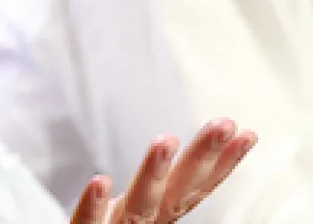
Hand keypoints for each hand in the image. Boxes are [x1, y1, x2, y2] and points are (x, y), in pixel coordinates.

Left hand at [69, 119, 256, 223]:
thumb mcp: (139, 210)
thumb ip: (160, 191)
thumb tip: (180, 148)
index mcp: (159, 213)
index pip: (195, 186)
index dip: (221, 163)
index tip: (247, 134)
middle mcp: (146, 222)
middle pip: (178, 189)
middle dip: (202, 157)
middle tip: (223, 123)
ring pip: (140, 204)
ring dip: (153, 173)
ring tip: (166, 140)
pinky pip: (89, 222)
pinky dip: (94, 204)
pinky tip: (99, 182)